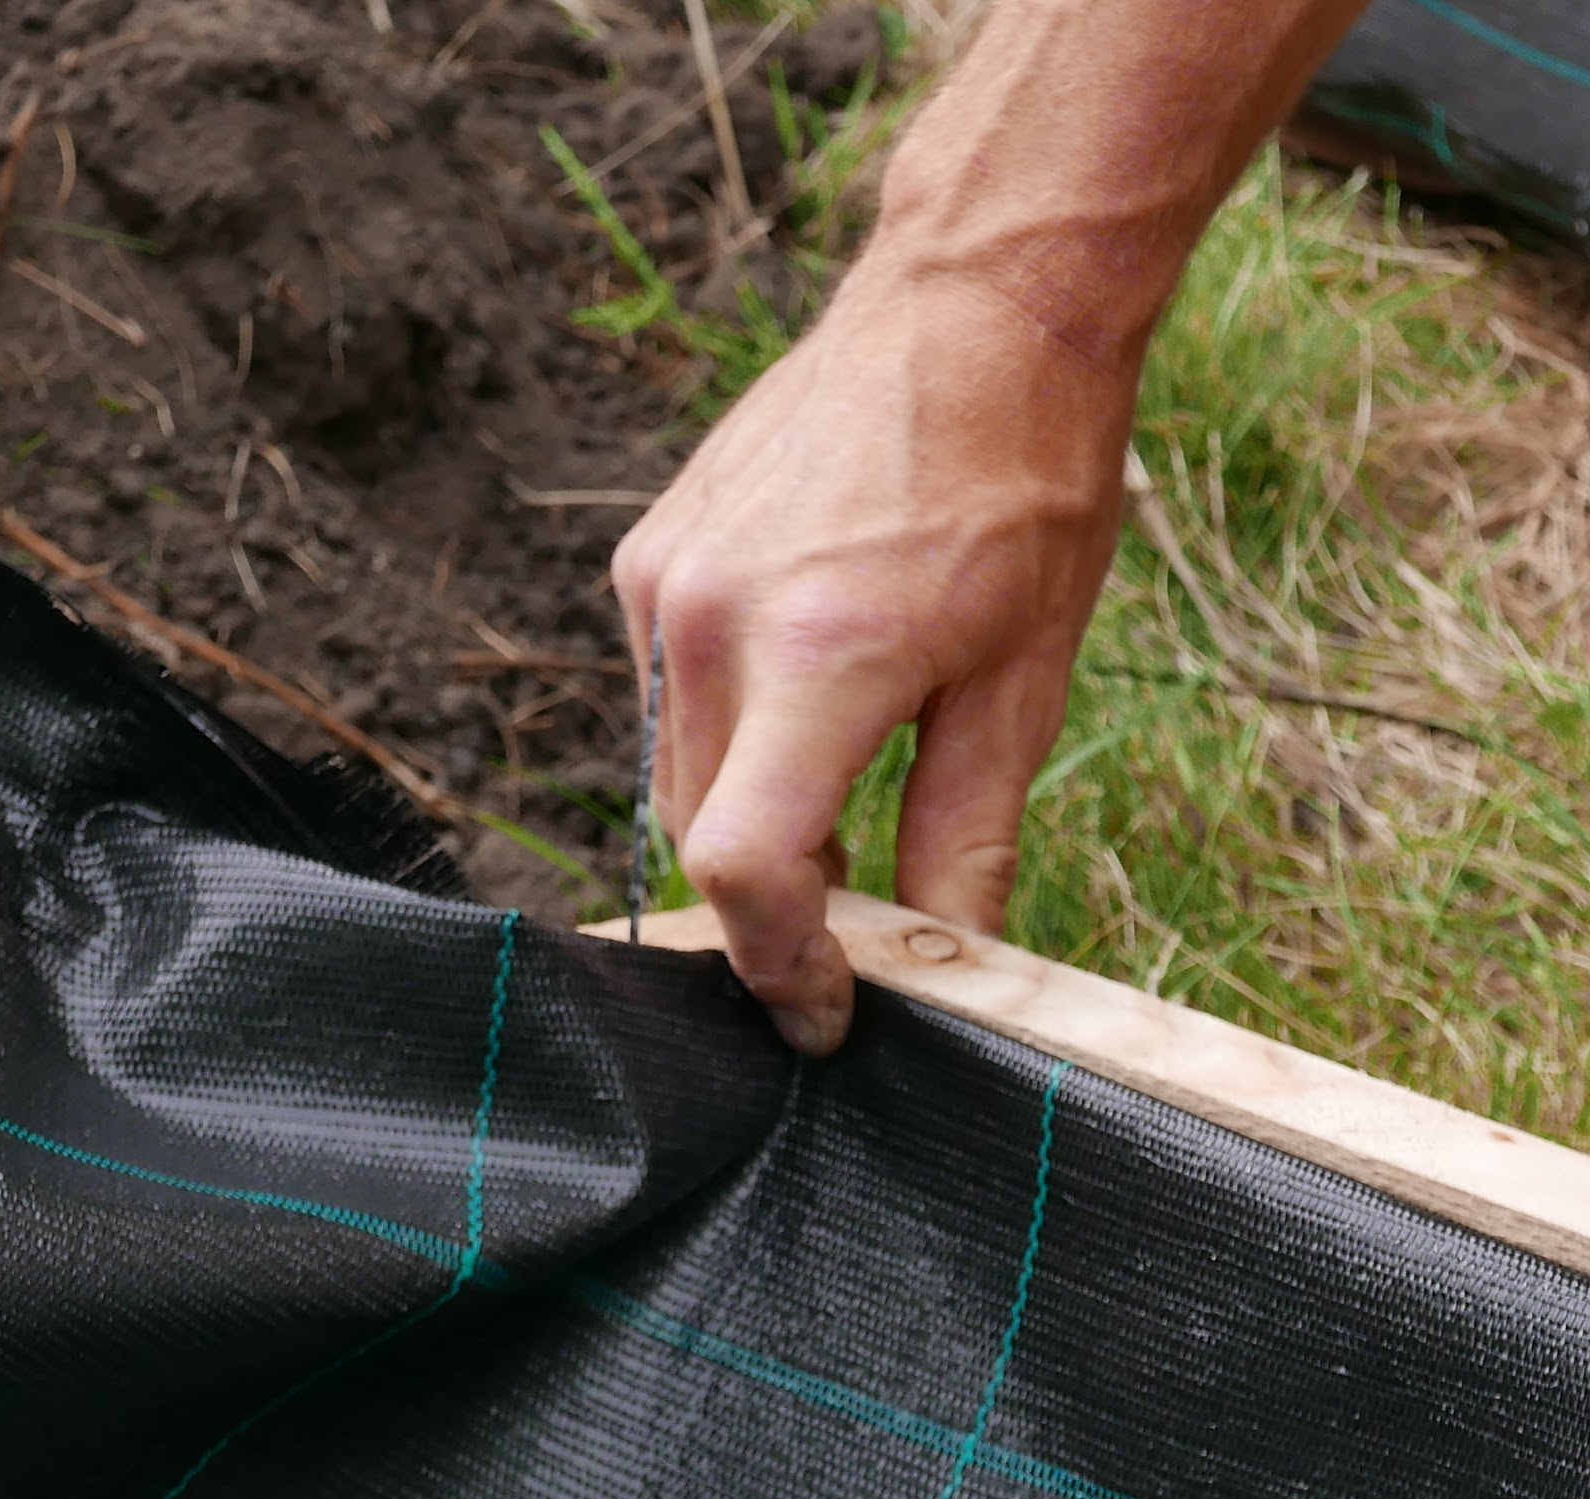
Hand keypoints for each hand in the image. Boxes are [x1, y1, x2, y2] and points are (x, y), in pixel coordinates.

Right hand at [612, 262, 1138, 1054]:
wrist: (975, 311)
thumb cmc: (1026, 483)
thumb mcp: (1025, 678)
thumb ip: (969, 834)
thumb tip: (949, 955)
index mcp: (818, 657)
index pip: (744, 867)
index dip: (781, 963)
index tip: (826, 1009)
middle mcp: (711, 619)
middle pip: (701, 836)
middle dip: (774, 901)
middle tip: (855, 911)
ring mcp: (666, 578)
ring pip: (675, 770)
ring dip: (746, 815)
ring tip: (840, 786)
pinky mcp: (651, 551)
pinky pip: (665, 691)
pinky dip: (724, 734)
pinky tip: (798, 694)